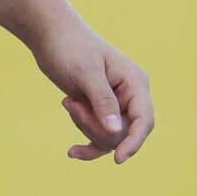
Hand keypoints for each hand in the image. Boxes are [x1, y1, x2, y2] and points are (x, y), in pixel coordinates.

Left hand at [30, 18, 154, 163]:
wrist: (52, 37)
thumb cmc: (70, 47)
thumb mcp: (85, 72)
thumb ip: (102, 100)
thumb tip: (117, 131)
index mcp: (134, 82)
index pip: (144, 119)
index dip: (134, 141)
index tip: (118, 158)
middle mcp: (131, 95)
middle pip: (123, 132)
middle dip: (94, 125)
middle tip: (70, 104)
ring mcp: (117, 105)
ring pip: (109, 136)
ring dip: (85, 126)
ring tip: (68, 102)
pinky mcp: (101, 111)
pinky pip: (102, 138)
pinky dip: (87, 145)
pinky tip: (72, 152)